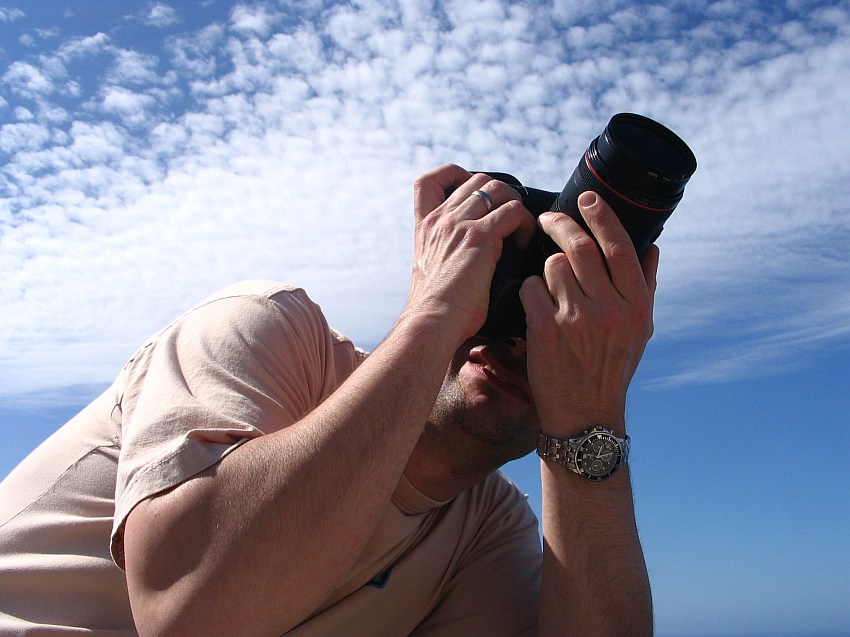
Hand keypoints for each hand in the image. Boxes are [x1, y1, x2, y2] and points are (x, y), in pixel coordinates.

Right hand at [405, 164, 535, 345]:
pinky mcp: (480, 237)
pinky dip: (526, 223)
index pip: (429, 181)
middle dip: (499, 194)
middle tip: (510, 221)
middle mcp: (440, 220)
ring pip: (497, 189)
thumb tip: (463, 263)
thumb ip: (444, 256)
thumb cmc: (435, 311)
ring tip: (520, 230)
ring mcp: (459, 225)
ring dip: (515, 205)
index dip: (454, 175)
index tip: (473, 191)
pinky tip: (526, 243)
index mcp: (425, 227)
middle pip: (476, 179)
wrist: (431, 323)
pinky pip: (514, 211)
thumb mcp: (430, 273)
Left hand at [519, 191, 658, 435]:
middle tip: (547, 219)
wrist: (584, 414)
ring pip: (552, 265)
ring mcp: (575, 319)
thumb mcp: (641, 331)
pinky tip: (535, 305)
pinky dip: (530, 291)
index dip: (601, 216)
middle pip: (580, 247)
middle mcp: (609, 309)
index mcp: (636, 306)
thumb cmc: (612, 368)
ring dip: (546, 269)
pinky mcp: (544, 330)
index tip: (588, 198)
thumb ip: (645, 287)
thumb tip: (651, 246)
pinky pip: (530, 288)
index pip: (619, 247)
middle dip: (560, 225)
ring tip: (549, 286)